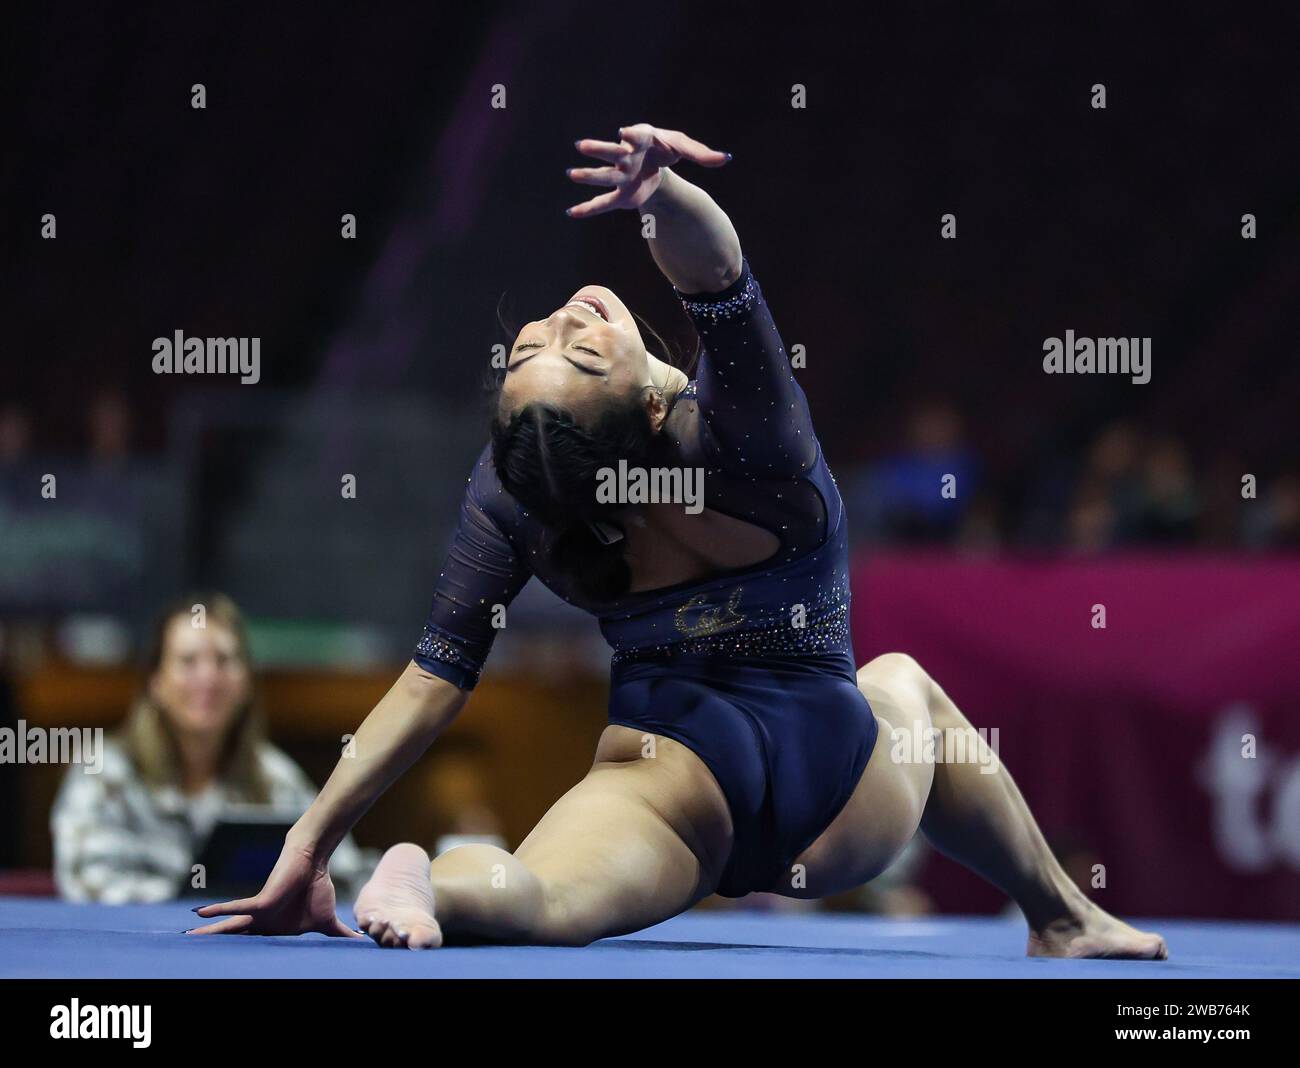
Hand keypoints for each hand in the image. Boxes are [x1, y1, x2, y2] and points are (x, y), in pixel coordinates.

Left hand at [188, 840, 362, 937]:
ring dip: (206, 933)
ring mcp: (258, 913)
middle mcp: (261, 922)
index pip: (249, 944)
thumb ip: (337, 934)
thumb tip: (359, 942)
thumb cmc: (318, 888)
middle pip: (232, 937)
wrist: (315, 864)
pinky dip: (216, 910)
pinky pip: (234, 908)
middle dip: (211, 945)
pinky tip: (197, 914)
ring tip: (184, 938)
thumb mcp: (327, 921)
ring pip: (227, 927)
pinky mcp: (259, 902)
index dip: (234, 953)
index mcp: (273, 929)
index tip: (218, 964)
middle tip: (187, 951)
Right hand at [566, 123, 729, 218]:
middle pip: (612, 154)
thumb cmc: (667, 149)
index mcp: (641, 140)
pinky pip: (602, 203)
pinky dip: (588, 209)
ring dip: (588, 176)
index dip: (630, 135)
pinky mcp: (621, 196)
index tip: (623, 133)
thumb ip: (703, 155)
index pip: (635, 136)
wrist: (656, 163)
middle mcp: (627, 157)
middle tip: (582, 146)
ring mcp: (621, 176)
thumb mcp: (685, 148)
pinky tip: (571, 212)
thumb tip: (727, 159)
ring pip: (603, 177)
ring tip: (571, 174)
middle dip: (599, 150)